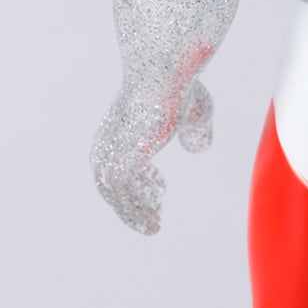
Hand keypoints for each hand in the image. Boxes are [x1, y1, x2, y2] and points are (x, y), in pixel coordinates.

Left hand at [91, 78, 214, 233]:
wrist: (163, 80)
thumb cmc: (179, 88)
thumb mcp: (196, 113)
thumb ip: (196, 129)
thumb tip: (197, 147)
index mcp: (124, 124)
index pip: (124, 156)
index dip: (141, 175)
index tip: (160, 188)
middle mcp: (111, 139)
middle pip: (113, 177)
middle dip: (134, 195)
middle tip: (156, 209)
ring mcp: (111, 153)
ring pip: (114, 193)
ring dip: (133, 212)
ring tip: (153, 228)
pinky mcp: (117, 166)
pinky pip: (120, 200)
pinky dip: (133, 215)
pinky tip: (152, 226)